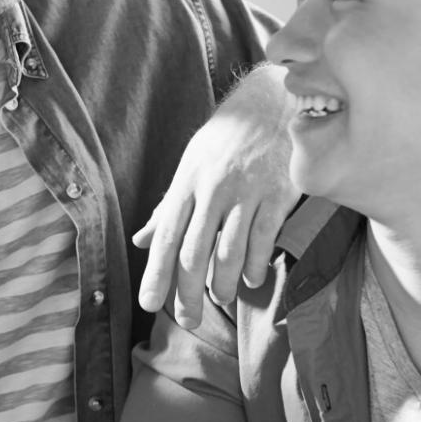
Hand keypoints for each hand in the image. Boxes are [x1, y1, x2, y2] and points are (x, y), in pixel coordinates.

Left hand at [134, 66, 297, 326]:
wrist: (276, 101)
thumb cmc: (228, 138)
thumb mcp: (191, 165)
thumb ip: (169, 207)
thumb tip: (141, 240)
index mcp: (186, 183)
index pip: (165, 237)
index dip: (156, 275)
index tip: (150, 305)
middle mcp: (212, 189)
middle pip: (193, 253)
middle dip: (187, 294)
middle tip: (187, 320)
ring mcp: (247, 191)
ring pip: (228, 252)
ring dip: (222, 284)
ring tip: (220, 299)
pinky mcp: (279, 193)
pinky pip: (263, 239)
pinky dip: (255, 265)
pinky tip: (251, 279)